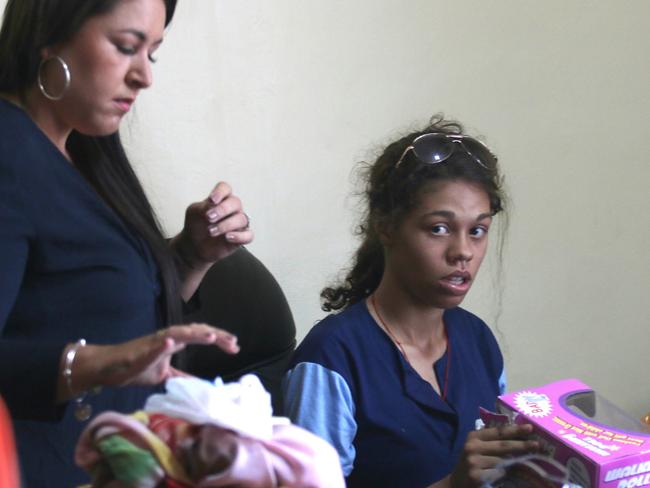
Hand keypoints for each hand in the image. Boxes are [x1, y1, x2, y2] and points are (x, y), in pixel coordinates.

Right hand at [70, 324, 238, 393]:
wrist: (108, 368)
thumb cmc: (135, 368)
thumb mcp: (165, 375)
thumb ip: (181, 376)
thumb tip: (198, 384)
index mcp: (174, 341)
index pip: (201, 335)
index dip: (219, 339)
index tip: (235, 346)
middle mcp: (168, 338)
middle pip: (196, 332)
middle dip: (216, 336)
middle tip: (234, 343)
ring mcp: (155, 342)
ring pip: (178, 335)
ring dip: (195, 335)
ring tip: (211, 337)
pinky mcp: (141, 351)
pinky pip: (153, 347)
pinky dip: (162, 344)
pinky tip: (170, 341)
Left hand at [174, 181, 253, 269]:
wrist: (195, 245)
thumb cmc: (196, 225)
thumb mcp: (194, 213)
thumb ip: (202, 207)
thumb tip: (212, 206)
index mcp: (220, 199)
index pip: (225, 188)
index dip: (220, 192)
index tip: (212, 200)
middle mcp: (232, 209)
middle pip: (235, 202)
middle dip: (223, 209)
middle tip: (209, 218)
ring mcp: (238, 223)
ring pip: (242, 219)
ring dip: (226, 225)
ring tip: (211, 231)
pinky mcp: (241, 237)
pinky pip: (248, 235)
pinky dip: (239, 236)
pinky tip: (227, 237)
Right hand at [450, 424, 538, 487]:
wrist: (457, 483)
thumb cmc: (472, 462)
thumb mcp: (476, 447)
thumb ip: (490, 439)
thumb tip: (515, 432)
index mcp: (473, 437)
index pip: (498, 432)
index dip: (514, 430)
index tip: (530, 428)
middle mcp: (472, 447)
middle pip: (503, 446)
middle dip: (521, 445)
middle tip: (537, 445)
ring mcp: (474, 462)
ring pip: (502, 462)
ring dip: (514, 463)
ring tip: (526, 461)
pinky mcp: (477, 477)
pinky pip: (499, 474)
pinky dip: (505, 475)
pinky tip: (506, 476)